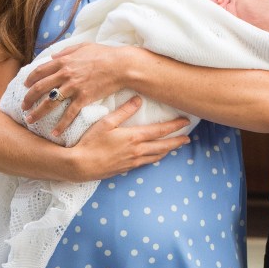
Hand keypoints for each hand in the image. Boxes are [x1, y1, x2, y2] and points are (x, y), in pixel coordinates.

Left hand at [23, 43, 129, 132]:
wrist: (121, 65)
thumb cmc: (104, 54)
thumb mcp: (83, 46)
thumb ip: (66, 51)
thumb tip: (53, 56)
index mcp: (63, 61)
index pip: (40, 71)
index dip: (30, 80)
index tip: (25, 87)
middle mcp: (65, 74)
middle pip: (40, 88)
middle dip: (28, 99)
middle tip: (23, 107)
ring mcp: (74, 87)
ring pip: (50, 102)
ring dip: (38, 112)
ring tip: (30, 120)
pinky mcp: (84, 98)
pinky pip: (69, 113)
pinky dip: (61, 124)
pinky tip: (54, 132)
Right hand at [68, 95, 190, 180]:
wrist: (80, 165)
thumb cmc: (90, 142)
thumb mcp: (106, 122)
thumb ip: (123, 111)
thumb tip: (138, 99)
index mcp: (134, 137)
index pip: (160, 130)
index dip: (175, 126)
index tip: (186, 122)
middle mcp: (137, 150)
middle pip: (163, 146)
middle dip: (177, 141)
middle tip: (188, 138)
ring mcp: (133, 161)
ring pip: (156, 156)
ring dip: (168, 150)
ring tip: (175, 146)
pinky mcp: (127, 168)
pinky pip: (147, 162)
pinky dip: (155, 157)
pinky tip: (156, 155)